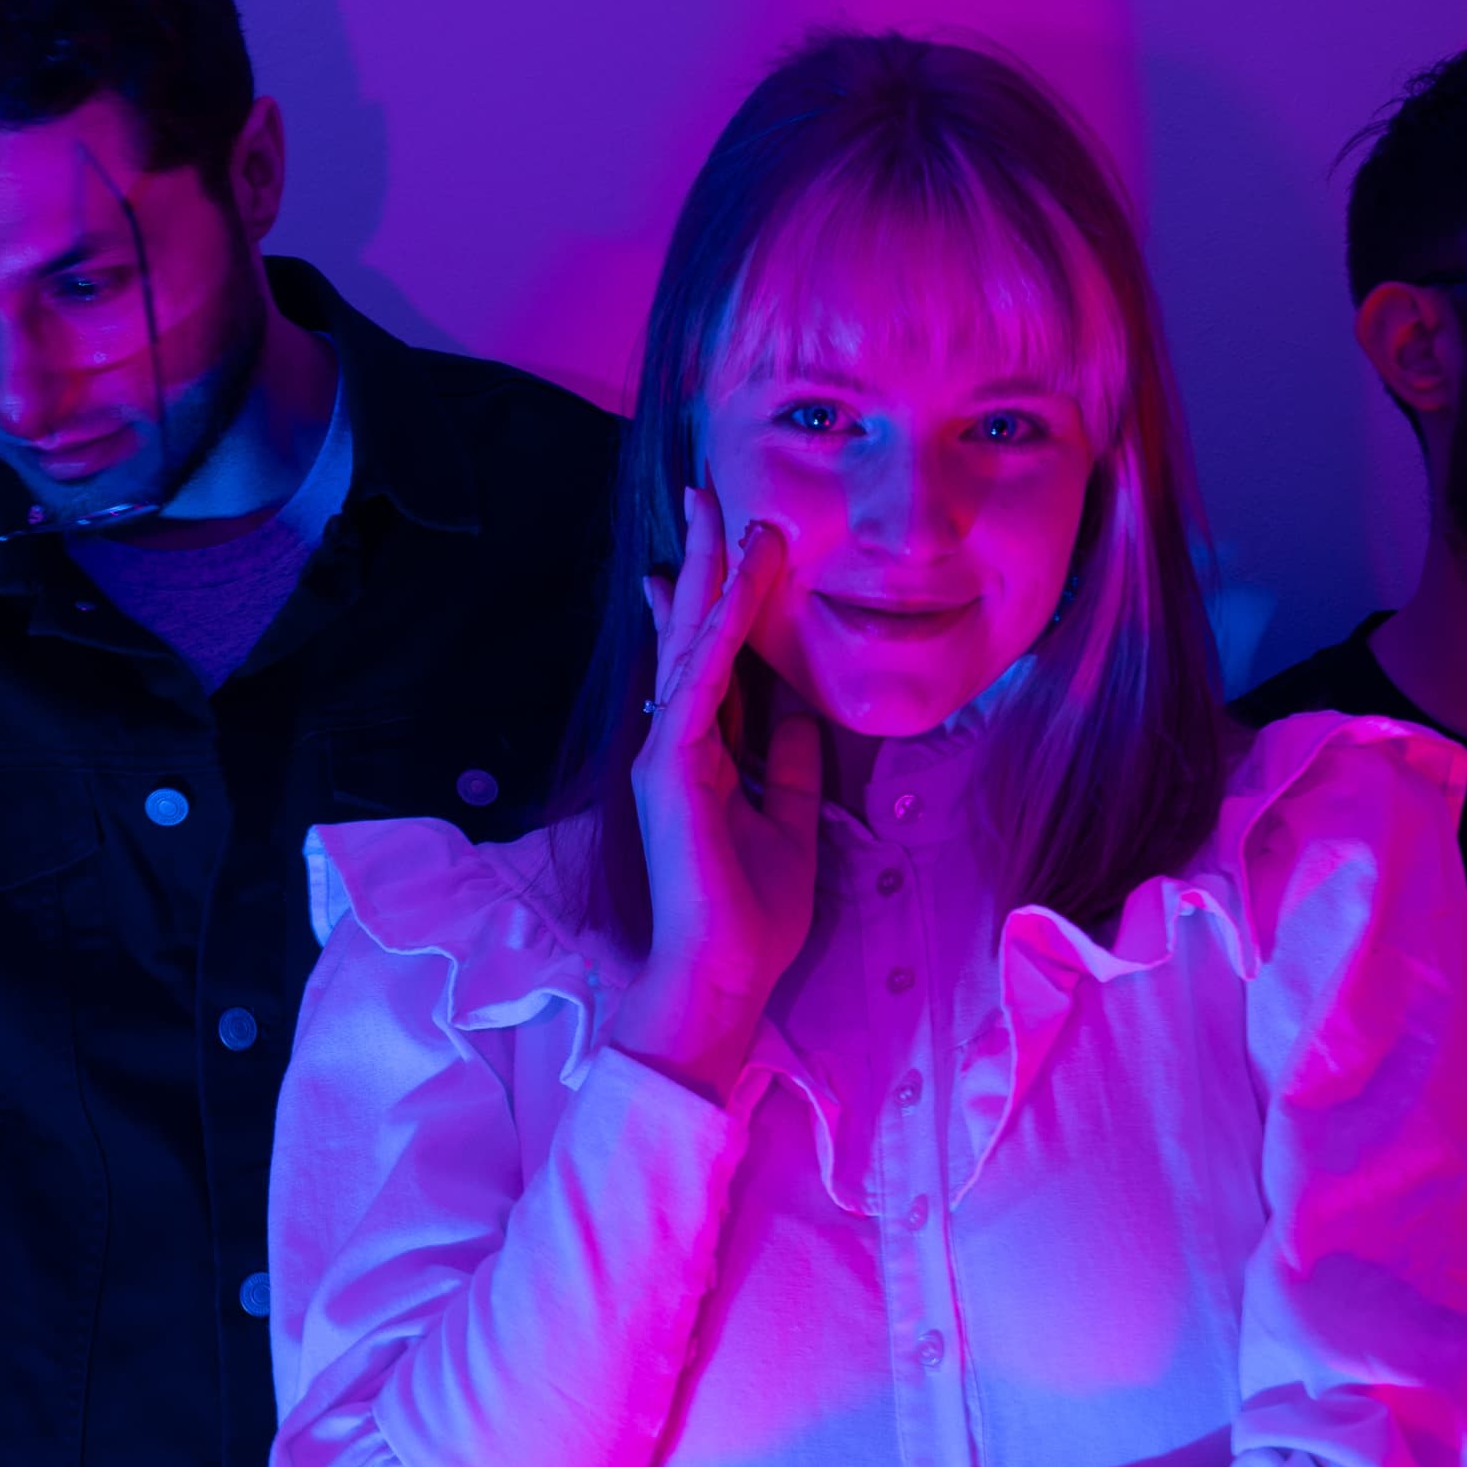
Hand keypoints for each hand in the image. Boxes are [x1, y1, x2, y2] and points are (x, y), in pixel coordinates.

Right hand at [626, 489, 824, 1080]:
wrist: (725, 973)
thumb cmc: (751, 913)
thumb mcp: (789, 821)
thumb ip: (788, 764)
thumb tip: (798, 710)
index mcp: (702, 756)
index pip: (706, 661)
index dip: (714, 600)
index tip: (723, 545)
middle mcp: (676, 743)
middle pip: (690, 634)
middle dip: (703, 562)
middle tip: (705, 494)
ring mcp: (668, 752)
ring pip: (693, 644)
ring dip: (715, 576)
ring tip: (730, 514)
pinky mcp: (672, 767)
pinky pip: (702, 683)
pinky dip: (720, 630)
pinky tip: (736, 585)